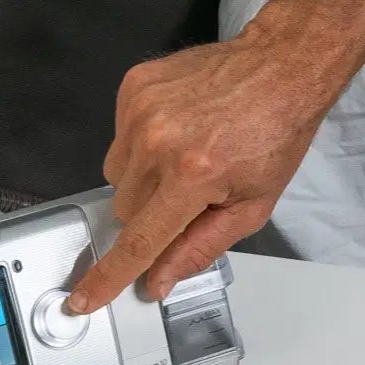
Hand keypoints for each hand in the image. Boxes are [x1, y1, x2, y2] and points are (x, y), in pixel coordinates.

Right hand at [65, 0, 364, 313]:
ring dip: (143, 176)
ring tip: (186, 153)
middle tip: (190, 190)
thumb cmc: (276, 134)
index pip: (137, 241)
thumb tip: (157, 280)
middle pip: (125, 209)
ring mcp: (141, 109)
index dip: (108, 277)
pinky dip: (141, 141)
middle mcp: (158, 142)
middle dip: (151, 212)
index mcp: (192, 176)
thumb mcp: (254, 204)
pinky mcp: (134, 86)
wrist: (282, 65)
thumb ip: (201, 246)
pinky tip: (178, 126)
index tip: (82, 299)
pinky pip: (119, 136)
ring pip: (116, 174)